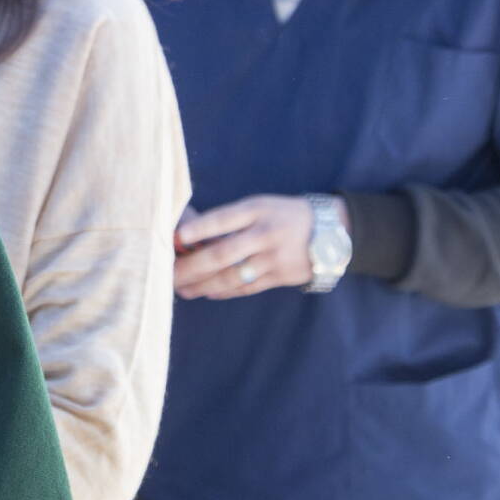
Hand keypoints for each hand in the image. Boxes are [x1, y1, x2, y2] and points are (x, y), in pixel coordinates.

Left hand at [174, 195, 326, 298]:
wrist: (331, 230)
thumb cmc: (281, 215)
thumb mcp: (259, 206)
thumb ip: (230, 219)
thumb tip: (191, 236)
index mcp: (256, 211)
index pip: (223, 219)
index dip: (199, 228)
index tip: (176, 237)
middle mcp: (264, 235)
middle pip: (223, 253)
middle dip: (192, 266)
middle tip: (168, 274)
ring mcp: (273, 258)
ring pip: (232, 276)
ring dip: (203, 285)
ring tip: (182, 289)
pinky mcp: (281, 277)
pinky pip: (247, 287)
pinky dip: (225, 291)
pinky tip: (207, 293)